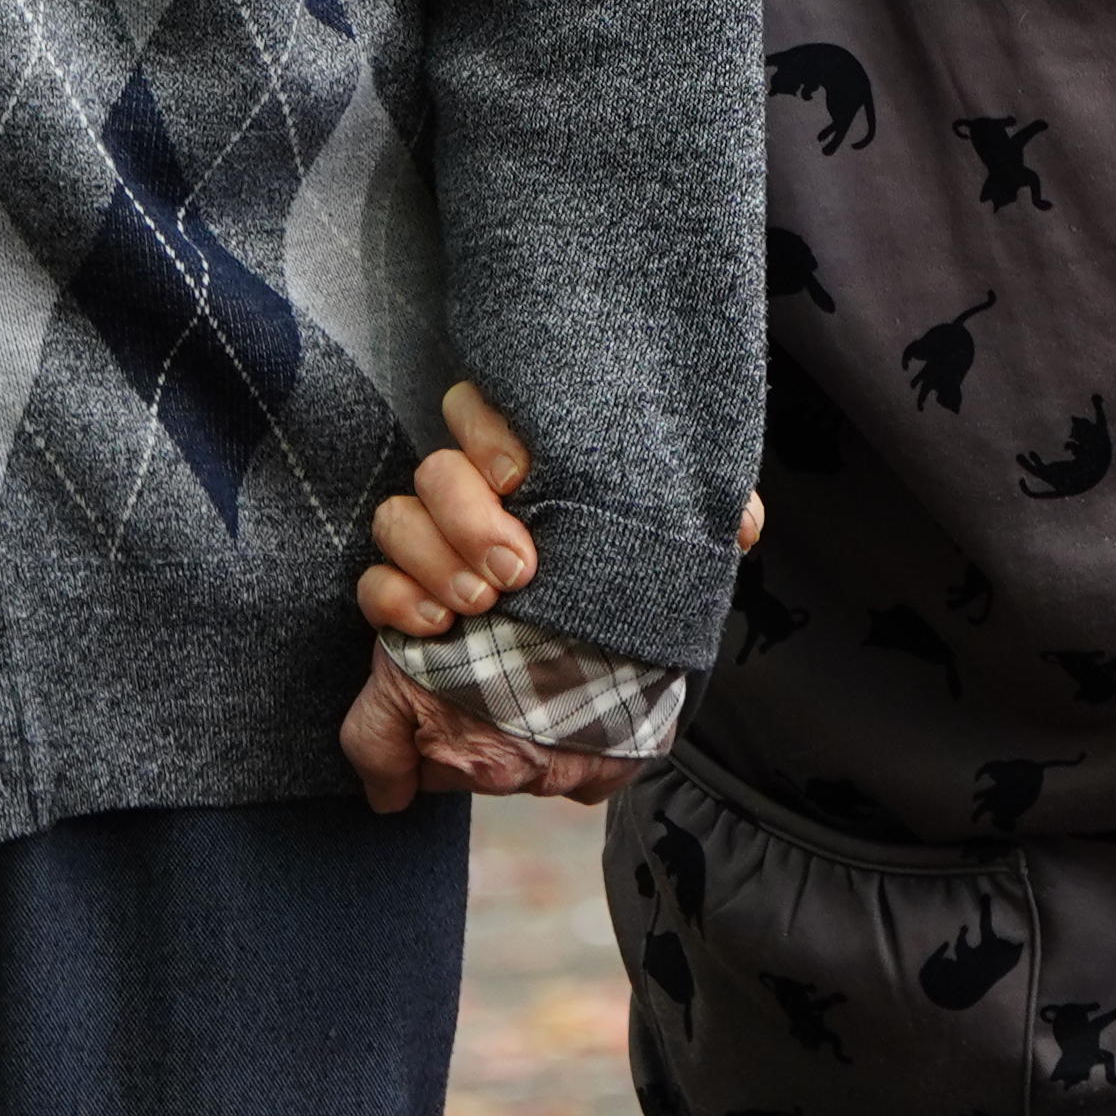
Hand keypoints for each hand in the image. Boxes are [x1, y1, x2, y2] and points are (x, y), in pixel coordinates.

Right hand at [333, 383, 764, 814]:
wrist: (577, 708)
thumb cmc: (619, 608)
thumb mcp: (668, 568)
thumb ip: (698, 532)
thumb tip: (742, 526)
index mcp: (530, 474)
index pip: (484, 408)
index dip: (489, 427)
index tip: (522, 474)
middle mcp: (474, 501)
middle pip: (437, 468)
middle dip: (467, 516)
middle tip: (516, 572)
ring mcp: (432, 552)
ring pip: (396, 519)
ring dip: (432, 561)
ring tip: (477, 608)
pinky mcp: (404, 609)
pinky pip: (373, 590)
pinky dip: (396, 603)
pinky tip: (434, 629)